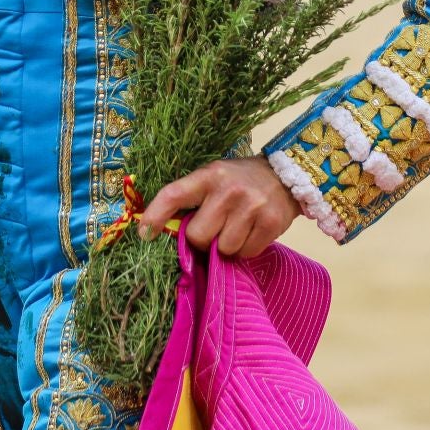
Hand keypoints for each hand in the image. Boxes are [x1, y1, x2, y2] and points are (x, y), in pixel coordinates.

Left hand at [138, 158, 301, 259]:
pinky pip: (246, 253)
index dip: (154, 215)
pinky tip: (251, 232)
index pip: (173, 194)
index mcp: (208, 175)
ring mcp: (251, 207)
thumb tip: (165, 230)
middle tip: (213, 229)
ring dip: (225, 246)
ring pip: (223, 249)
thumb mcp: (214, 178)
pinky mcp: (271, 224)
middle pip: (198, 236)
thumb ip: (194, 199)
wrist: (286, 176)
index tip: (144, 234)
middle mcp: (229, 190)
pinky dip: (245, 249)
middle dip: (201, 239)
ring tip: (235, 228)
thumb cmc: (239, 180)